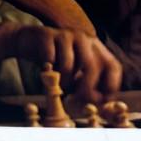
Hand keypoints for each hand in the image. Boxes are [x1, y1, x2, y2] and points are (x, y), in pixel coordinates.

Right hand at [0, 23, 122, 102]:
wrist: (28, 41)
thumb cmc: (55, 61)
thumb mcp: (76, 73)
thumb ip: (88, 85)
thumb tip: (102, 105)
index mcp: (96, 46)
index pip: (113, 65)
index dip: (110, 85)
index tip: (101, 102)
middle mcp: (84, 38)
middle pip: (92, 65)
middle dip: (86, 88)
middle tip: (78, 100)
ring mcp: (66, 34)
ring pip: (70, 65)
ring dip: (64, 81)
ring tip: (61, 85)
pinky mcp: (48, 35)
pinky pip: (51, 60)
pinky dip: (49, 71)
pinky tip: (47, 71)